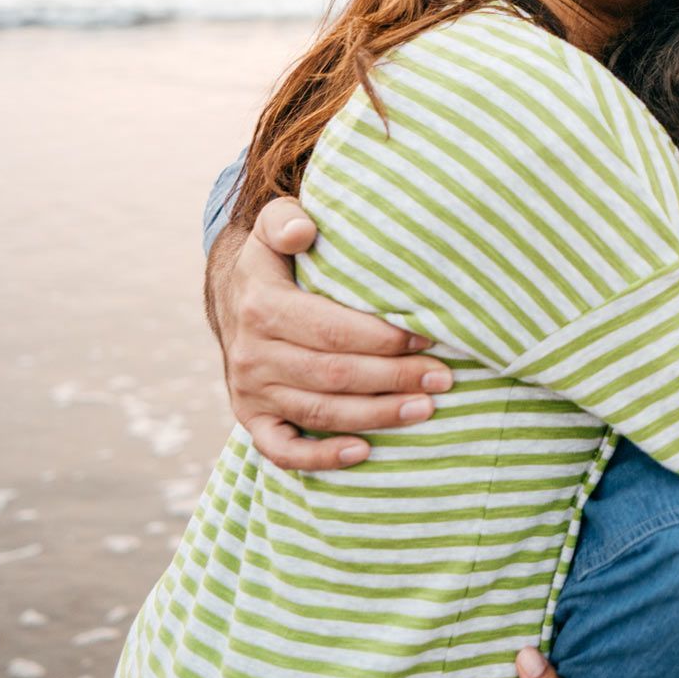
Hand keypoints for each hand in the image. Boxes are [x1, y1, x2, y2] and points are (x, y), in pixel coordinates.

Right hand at [211, 196, 452, 469]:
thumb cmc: (277, 260)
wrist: (234, 297)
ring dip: (376, 416)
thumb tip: (303, 230)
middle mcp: (251, 353)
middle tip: (444, 378)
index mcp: (261, 306)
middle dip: (394, 378)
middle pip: (333, 375)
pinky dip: (321, 458)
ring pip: (318, 413)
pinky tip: (365, 452)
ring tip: (426, 409)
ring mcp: (249, 391)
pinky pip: (282, 450)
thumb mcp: (274, 226)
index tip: (428, 337)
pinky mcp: (251, 418)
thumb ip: (285, 218)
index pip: (331, 329)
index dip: (382, 338)